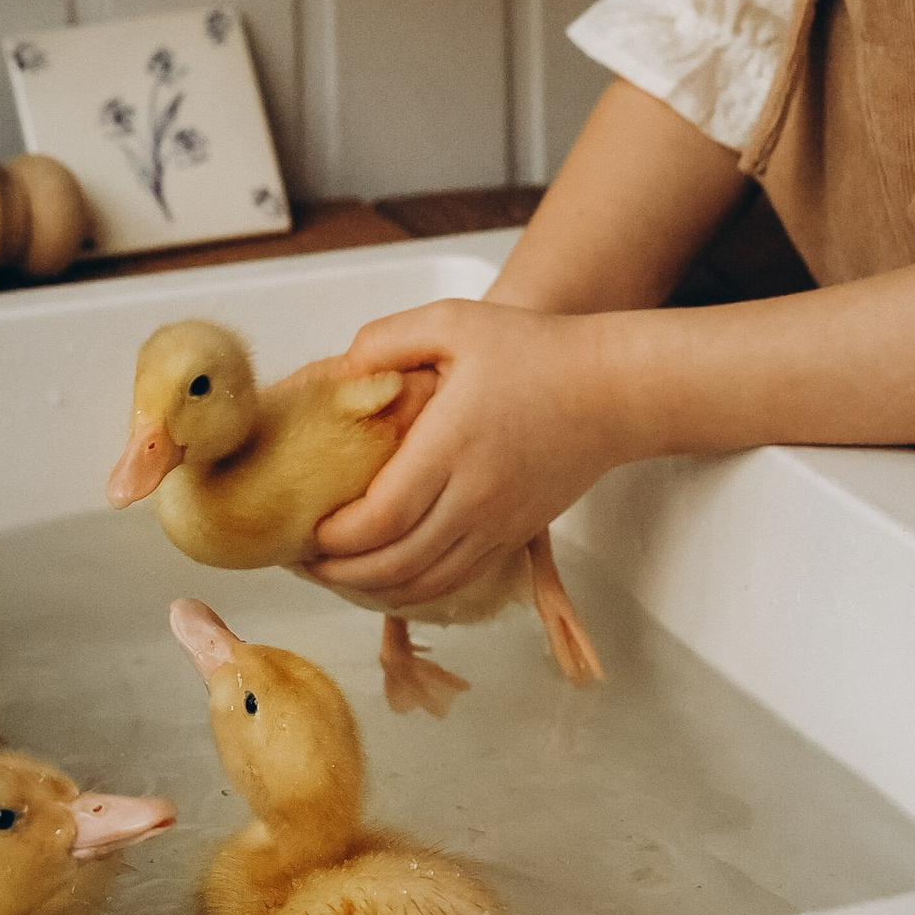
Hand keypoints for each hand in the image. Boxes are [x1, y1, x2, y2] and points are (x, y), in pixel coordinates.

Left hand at [307, 300, 626, 605]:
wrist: (613, 390)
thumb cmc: (536, 351)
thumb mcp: (455, 322)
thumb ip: (388, 338)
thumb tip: (340, 371)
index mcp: (451, 446)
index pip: (378, 518)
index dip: (332, 537)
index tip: (303, 526)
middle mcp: (474, 497)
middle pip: (393, 564)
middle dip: (338, 572)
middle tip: (301, 558)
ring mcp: (497, 524)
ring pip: (423, 585)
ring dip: (370, 589)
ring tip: (335, 573)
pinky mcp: (514, 537)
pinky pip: (455, 582)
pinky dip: (412, 592)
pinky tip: (385, 578)